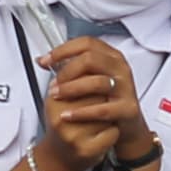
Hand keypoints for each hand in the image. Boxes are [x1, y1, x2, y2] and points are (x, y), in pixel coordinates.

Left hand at [38, 36, 140, 166]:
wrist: (126, 127)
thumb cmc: (106, 100)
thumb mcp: (89, 79)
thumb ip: (69, 68)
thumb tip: (43, 60)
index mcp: (111, 56)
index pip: (86, 43)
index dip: (63, 50)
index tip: (46, 60)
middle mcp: (120, 69)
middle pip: (90, 58)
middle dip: (66, 71)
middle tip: (53, 83)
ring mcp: (126, 88)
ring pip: (96, 82)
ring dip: (71, 89)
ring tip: (56, 96)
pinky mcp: (128, 109)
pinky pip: (102, 109)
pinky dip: (81, 112)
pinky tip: (67, 115)